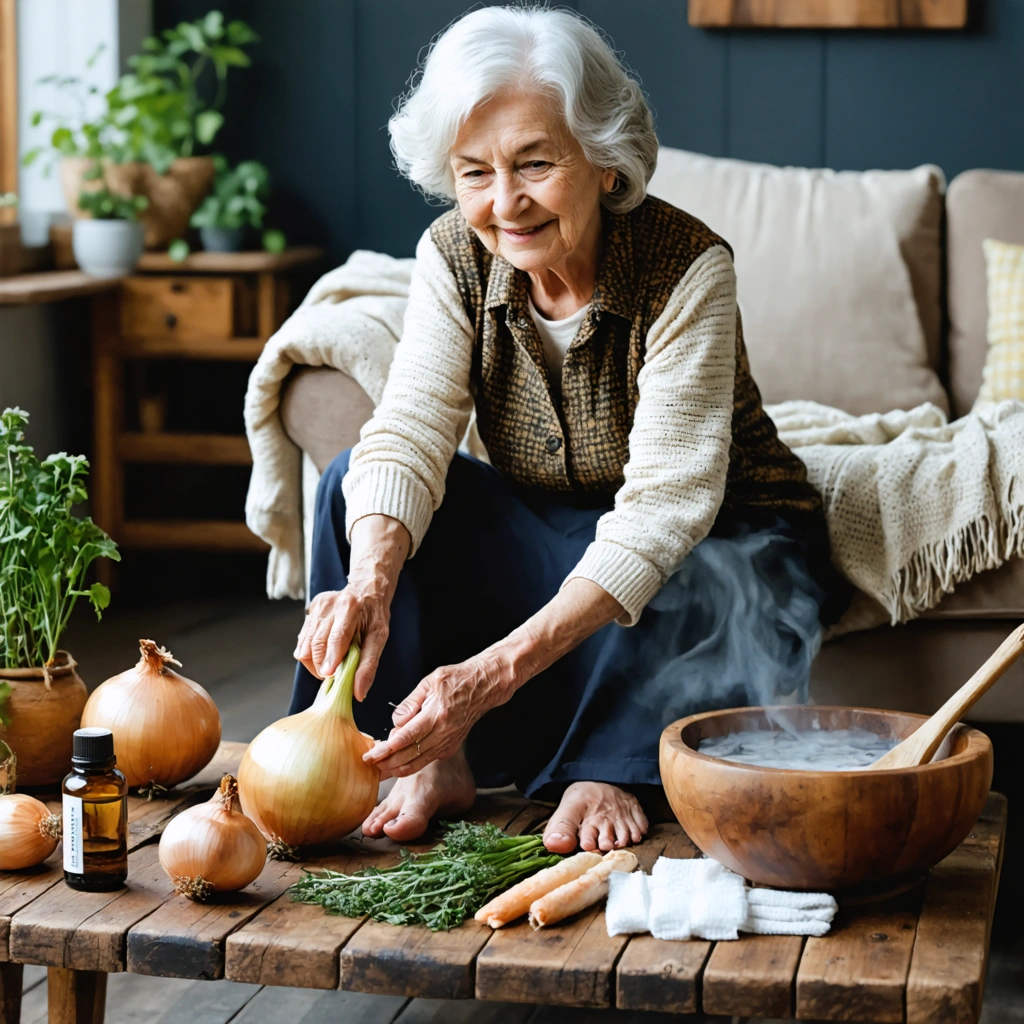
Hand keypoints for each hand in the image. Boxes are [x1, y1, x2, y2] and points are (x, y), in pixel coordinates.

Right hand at [293, 514, 409, 697]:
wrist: (365, 591)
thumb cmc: (373, 616)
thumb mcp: (379, 638)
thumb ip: (368, 665)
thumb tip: (359, 693)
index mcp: (350, 607)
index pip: (336, 637)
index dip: (331, 659)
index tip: (328, 675)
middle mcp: (329, 605)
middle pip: (316, 645)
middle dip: (322, 666)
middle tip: (334, 675)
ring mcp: (316, 608)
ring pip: (304, 646)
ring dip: (314, 663)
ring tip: (331, 663)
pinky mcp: (308, 612)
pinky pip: (302, 642)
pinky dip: (311, 654)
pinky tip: (324, 652)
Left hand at [362, 650, 516, 778]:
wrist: (483, 686)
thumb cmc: (457, 679)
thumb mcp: (430, 681)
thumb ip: (410, 703)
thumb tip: (395, 722)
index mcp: (437, 714)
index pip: (407, 738)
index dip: (387, 749)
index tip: (371, 755)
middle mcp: (443, 733)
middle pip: (410, 756)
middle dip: (387, 763)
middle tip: (369, 765)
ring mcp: (448, 742)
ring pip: (418, 763)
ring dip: (397, 769)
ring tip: (379, 770)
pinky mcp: (450, 747)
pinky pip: (427, 760)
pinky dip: (411, 765)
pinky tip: (397, 763)